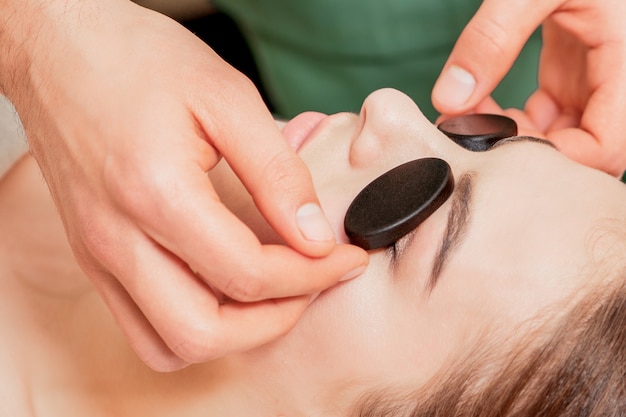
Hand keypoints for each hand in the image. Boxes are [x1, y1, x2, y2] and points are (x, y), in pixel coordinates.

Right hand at [0, 0, 366, 370]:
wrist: (61, 49)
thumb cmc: (140, 59)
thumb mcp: (226, 97)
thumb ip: (276, 172)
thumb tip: (315, 236)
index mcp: (156, 194)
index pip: (248, 274)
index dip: (312, 275)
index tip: (346, 258)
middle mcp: (117, 239)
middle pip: (204, 333)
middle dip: (275, 320)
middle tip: (312, 284)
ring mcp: (98, 254)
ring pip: (168, 346)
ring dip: (231, 335)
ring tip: (272, 295)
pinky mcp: (92, 256)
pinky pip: (141, 327)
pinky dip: (191, 328)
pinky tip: (223, 290)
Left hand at [432, 0, 625, 176]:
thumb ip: (493, 37)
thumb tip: (448, 100)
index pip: (608, 149)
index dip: (559, 160)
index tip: (499, 143)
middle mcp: (617, 83)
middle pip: (582, 152)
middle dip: (527, 151)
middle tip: (473, 130)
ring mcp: (594, 83)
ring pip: (560, 138)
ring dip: (513, 137)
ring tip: (467, 117)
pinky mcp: (572, 76)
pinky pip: (545, 117)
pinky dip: (510, 120)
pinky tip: (477, 103)